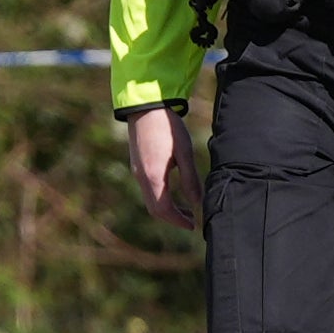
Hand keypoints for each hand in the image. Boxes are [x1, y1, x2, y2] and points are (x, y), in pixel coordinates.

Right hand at [127, 104, 200, 230]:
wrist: (145, 106)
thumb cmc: (167, 128)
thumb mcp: (184, 152)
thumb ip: (190, 179)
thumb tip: (197, 202)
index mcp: (154, 177)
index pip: (164, 210)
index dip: (179, 221)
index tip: (193, 225)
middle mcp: (142, 177)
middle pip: (155, 209)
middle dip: (173, 218)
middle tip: (191, 220)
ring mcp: (137, 171)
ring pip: (150, 199)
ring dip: (167, 208)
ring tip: (186, 208)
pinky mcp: (137, 164)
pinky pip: (147, 189)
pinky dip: (160, 197)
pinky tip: (172, 190)